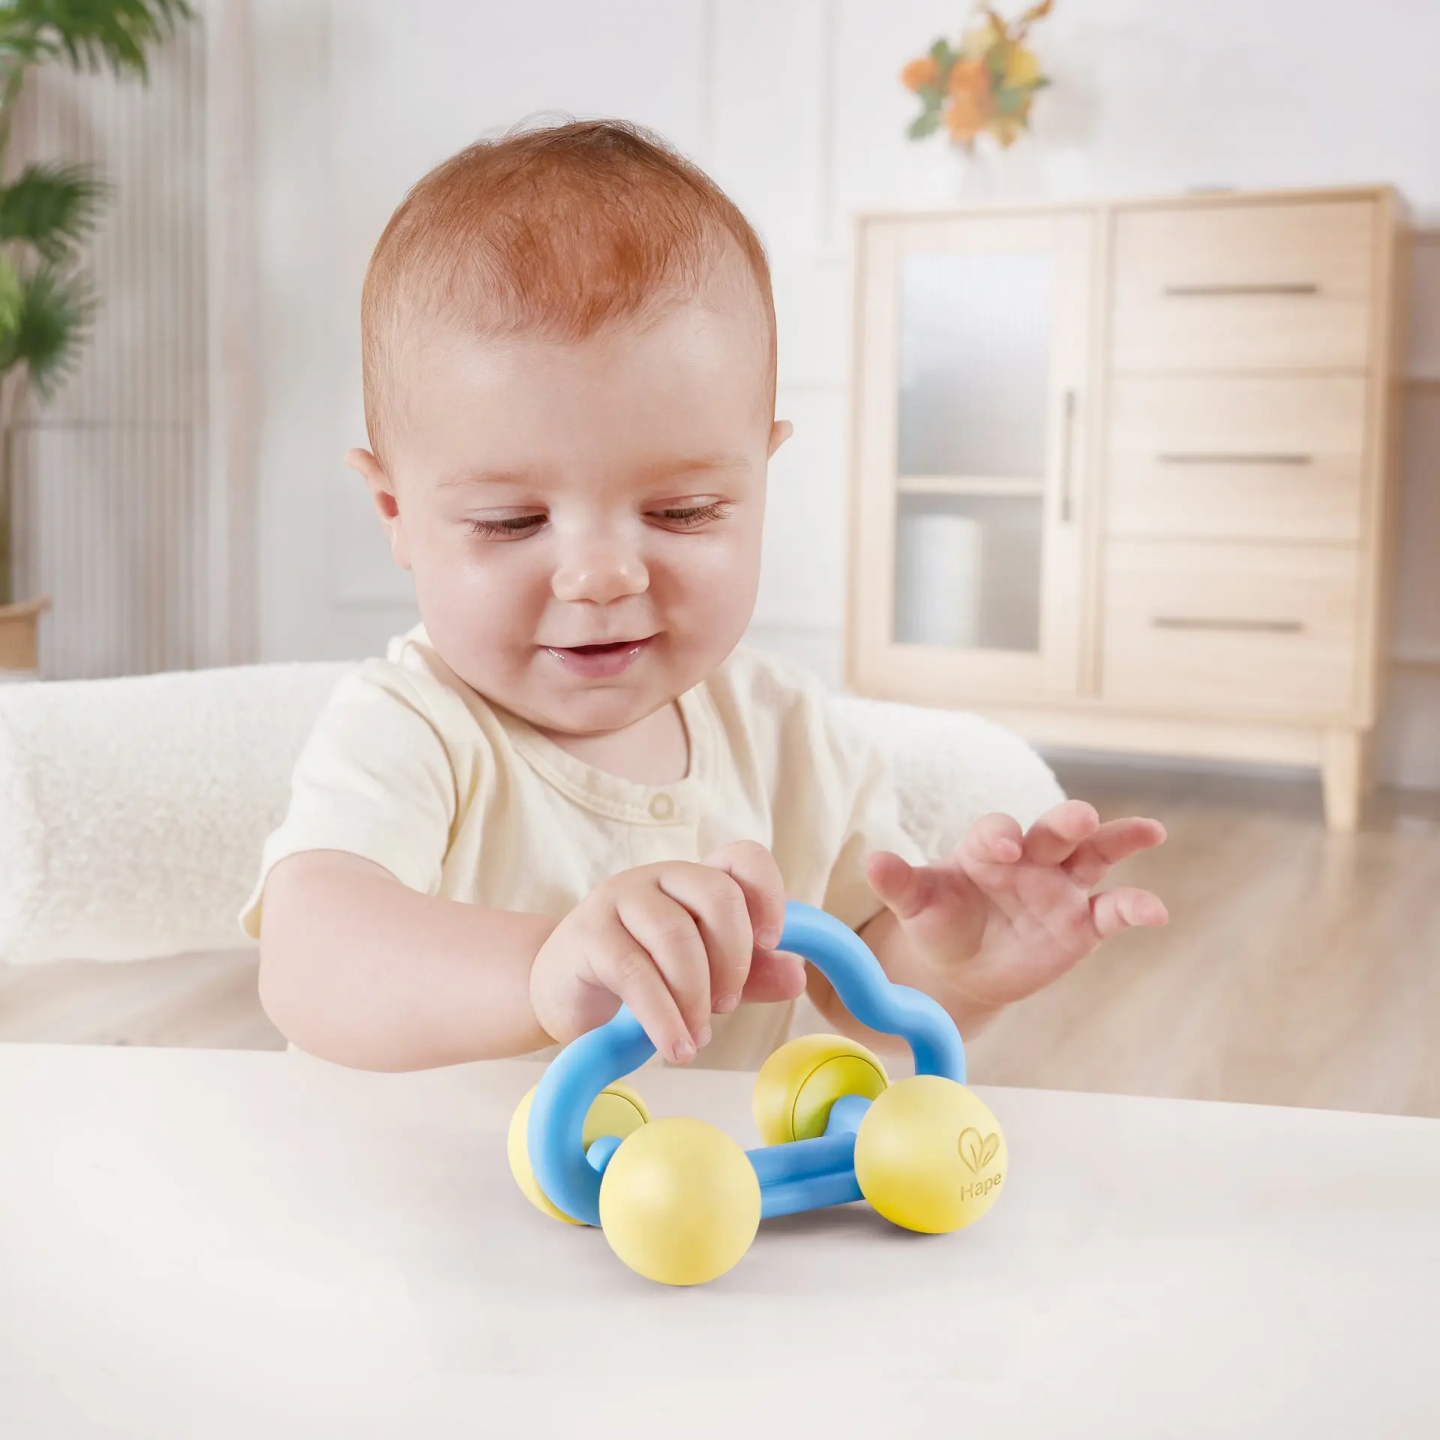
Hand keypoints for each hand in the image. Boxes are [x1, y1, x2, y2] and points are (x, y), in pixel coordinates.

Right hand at [529, 841, 803, 1063]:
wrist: (563, 992)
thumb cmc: (642, 979)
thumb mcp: (704, 977)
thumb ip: (750, 976)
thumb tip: (797, 977)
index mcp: (695, 879)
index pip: (743, 857)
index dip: (767, 893)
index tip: (771, 942)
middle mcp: (659, 876)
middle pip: (716, 895)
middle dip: (733, 956)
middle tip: (728, 1005)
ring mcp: (619, 898)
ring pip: (675, 934)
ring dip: (695, 995)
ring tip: (698, 1038)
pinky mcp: (588, 933)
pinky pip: (635, 972)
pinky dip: (663, 1016)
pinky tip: (674, 1046)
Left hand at [865, 800, 1166, 1014]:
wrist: (964, 966)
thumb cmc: (939, 923)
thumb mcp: (916, 906)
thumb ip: (900, 883)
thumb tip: (872, 861)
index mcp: (986, 848)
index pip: (996, 831)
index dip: (998, 836)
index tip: (999, 847)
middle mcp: (1030, 858)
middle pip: (1053, 831)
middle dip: (1066, 821)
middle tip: (1080, 816)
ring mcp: (1061, 887)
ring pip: (1094, 854)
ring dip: (1119, 840)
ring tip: (1149, 830)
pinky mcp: (1084, 922)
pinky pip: (1113, 910)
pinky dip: (1136, 908)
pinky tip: (1157, 913)